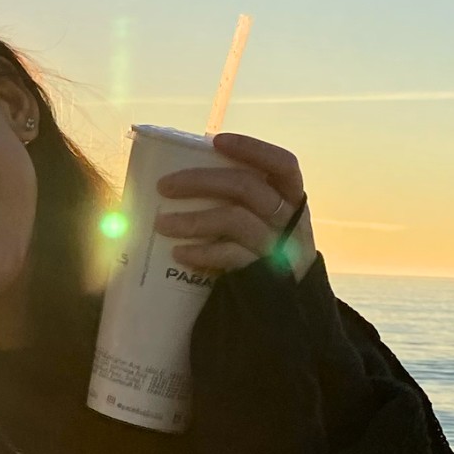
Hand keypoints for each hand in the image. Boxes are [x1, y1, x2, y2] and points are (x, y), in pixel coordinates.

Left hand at [154, 131, 315, 279]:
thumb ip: (242, 203)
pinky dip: (203, 252)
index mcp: (292, 200)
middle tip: (164, 186)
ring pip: (236, 219)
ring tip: (161, 224)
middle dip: (201, 181)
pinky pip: (231, 255)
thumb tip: (184, 181)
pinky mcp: (265, 275)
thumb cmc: (264, 256)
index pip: (283, 164)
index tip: (217, 141)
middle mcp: (291, 220)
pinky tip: (180, 254)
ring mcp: (279, 247)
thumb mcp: (265, 224)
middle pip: (248, 188)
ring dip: (193, 219)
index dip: (253, 149)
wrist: (286, 313)